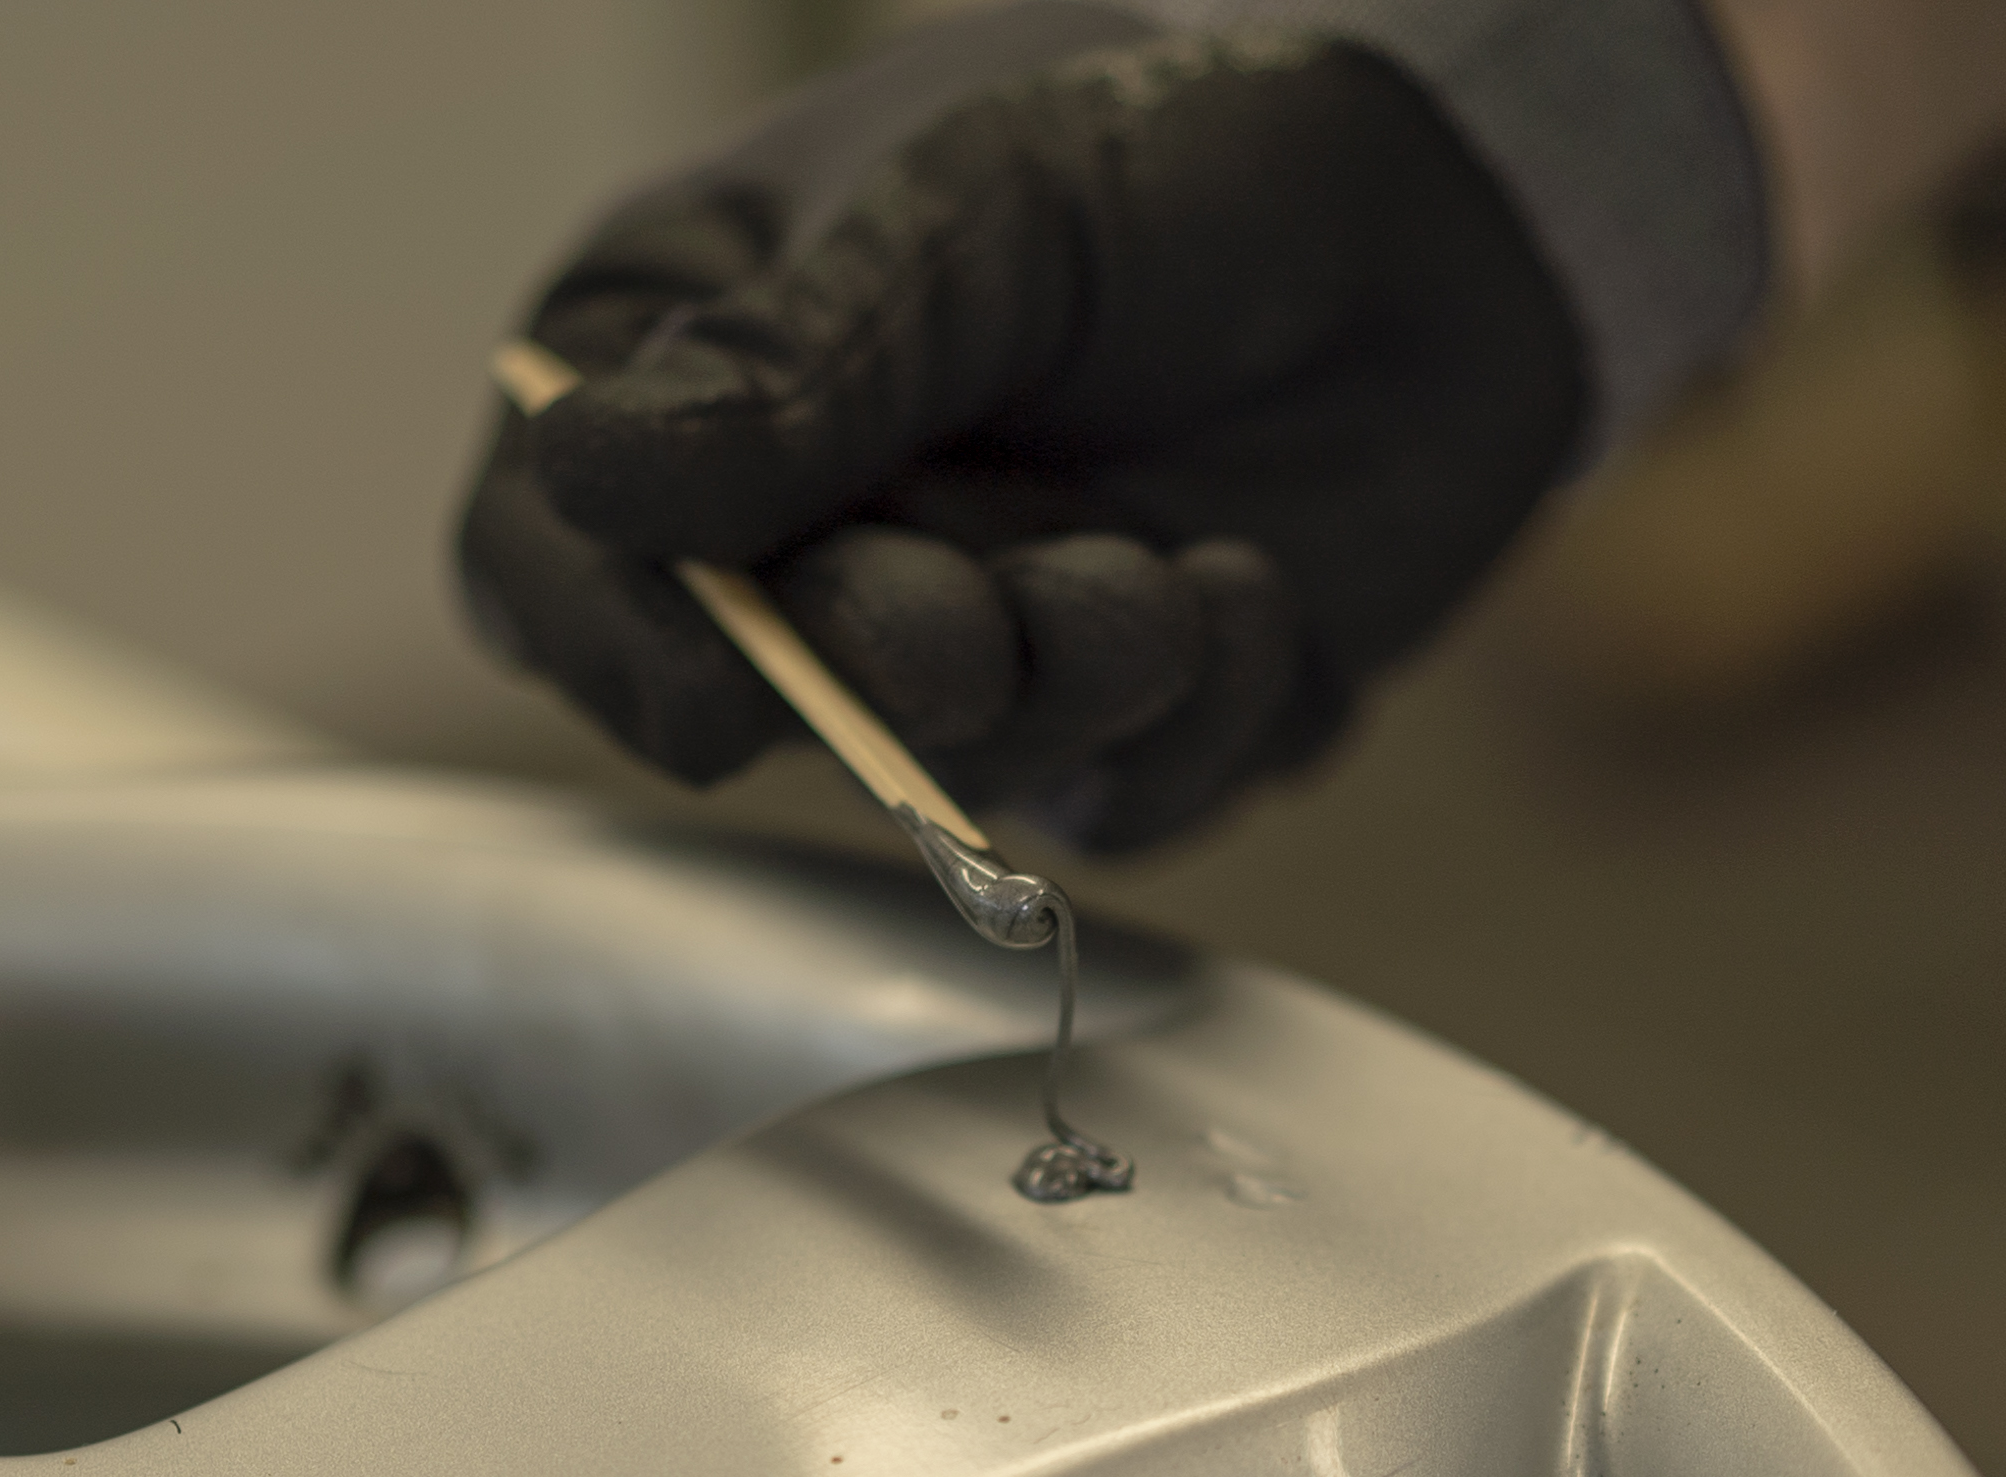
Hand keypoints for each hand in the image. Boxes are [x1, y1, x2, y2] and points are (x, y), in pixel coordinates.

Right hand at [456, 7, 1584, 850]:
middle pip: (750, 696)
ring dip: (1061, 690)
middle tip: (968, 617)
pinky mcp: (1126, 718)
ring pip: (952, 769)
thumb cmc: (1178, 144)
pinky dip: (1201, 719)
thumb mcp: (965, 212)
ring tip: (1163, 572)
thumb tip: (581, 478)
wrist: (1456, 191)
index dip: (608, 642)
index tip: (709, 683)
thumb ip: (791, 369)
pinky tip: (1257, 586)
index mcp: (697, 366)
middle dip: (874, 674)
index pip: (550, 553)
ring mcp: (969, 631)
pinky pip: (1124, 804)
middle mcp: (814, 524)